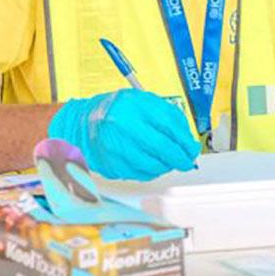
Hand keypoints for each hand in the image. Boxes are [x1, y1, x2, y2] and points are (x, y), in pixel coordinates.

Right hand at [47, 89, 198, 180]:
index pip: (168, 125)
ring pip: (152, 164)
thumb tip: (188, 141)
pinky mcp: (111, 165)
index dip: (185, 140)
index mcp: (132, 105)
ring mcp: (114, 147)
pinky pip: (140, 173)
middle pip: (162, 147)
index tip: (192, 148)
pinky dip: (152, 171)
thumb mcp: (142, 102)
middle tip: (186, 160)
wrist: (82, 124)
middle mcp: (121, 126)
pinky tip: (153, 165)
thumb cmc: (116, 111)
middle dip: (180, 157)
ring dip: (167, 166)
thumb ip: (166, 116)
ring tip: (169, 161)